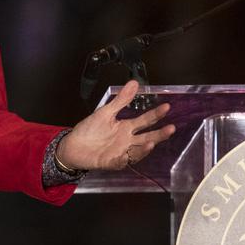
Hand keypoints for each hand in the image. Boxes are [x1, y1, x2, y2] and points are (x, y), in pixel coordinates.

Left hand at [55, 80, 175, 171]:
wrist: (73, 145)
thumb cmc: (90, 129)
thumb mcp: (106, 112)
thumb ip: (121, 100)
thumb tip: (135, 82)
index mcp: (127, 128)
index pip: (145, 121)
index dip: (156, 114)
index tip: (167, 107)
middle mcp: (127, 141)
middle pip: (146, 137)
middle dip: (159, 134)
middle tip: (171, 128)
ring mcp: (120, 152)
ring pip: (137, 152)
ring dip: (144, 148)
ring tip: (152, 142)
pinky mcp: (110, 162)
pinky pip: (119, 162)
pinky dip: (123, 159)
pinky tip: (126, 155)